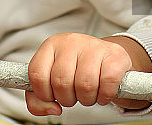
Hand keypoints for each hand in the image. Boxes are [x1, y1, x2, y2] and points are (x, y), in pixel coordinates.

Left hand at [25, 33, 150, 116]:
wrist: (108, 56)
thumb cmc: (78, 69)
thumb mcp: (54, 77)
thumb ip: (39, 98)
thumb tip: (52, 109)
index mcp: (51, 45)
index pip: (37, 74)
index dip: (44, 94)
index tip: (53, 97)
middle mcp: (70, 42)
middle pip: (61, 82)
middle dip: (67, 99)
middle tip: (74, 96)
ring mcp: (93, 46)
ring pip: (84, 85)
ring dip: (86, 100)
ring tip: (88, 94)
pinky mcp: (114, 54)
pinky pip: (107, 83)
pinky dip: (105, 96)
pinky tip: (103, 93)